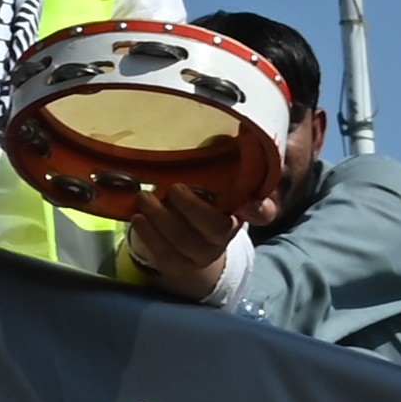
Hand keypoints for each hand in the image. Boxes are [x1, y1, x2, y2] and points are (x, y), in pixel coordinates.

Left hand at [119, 174, 256, 301]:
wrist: (185, 236)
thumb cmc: (197, 198)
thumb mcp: (209, 181)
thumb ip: (217, 165)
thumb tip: (219, 135)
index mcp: (240, 210)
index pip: (261, 213)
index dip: (260, 209)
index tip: (253, 203)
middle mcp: (227, 236)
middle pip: (214, 228)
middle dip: (191, 208)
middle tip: (173, 188)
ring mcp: (204, 255)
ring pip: (185, 241)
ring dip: (161, 218)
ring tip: (144, 198)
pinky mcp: (181, 267)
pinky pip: (165, 255)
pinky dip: (149, 236)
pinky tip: (138, 220)